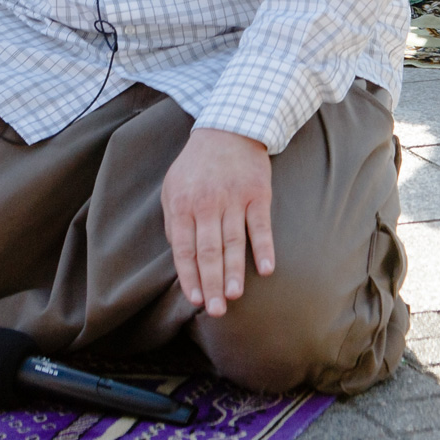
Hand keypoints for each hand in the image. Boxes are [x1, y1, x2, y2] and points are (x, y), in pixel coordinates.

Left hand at [161, 128, 272, 317]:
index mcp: (183, 204)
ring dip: (234, 271)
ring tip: (234, 296)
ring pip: (233, 241)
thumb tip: (179, 253)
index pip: (184, 248)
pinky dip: (264, 247)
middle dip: (211, 283)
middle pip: (209, 250)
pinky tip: (265, 269)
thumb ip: (173, 220)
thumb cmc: (197, 165)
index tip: (194, 299)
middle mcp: (207, 203)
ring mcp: (233, 198)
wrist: (228, 129)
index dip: (189, 275)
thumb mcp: (173, 186)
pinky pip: (260, 225)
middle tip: (216, 310)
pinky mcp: (257, 193)